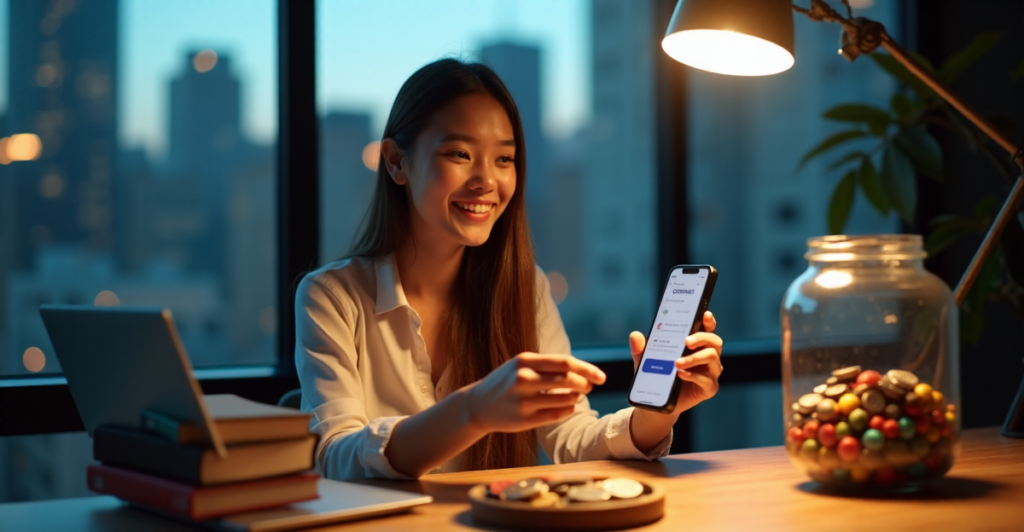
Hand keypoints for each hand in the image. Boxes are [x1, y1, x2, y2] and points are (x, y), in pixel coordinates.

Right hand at [463, 353, 606, 432]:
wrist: (478, 405)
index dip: (587, 369)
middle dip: (585, 384)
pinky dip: (568, 410)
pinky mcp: (523, 420)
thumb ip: (548, 366)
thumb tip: (582, 370)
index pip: (565, 363)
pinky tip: (567, 406)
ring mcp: (523, 401)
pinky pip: (556, 415)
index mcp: (524, 361)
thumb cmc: (506, 382)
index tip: (601, 376)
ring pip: (564, 399)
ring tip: (576, 395)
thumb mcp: (521, 365)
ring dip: (576, 397)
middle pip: (568, 380)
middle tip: (591, 386)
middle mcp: (523, 379)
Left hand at [630, 311, 722, 413]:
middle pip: (715, 341)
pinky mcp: (709, 388)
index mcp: (697, 346)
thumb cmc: (658, 376)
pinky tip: (680, 374)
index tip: (705, 315)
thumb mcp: (646, 361)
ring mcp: (711, 373)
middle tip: (686, 341)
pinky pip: (707, 380)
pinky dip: (693, 376)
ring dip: (694, 358)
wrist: (658, 403)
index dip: (709, 321)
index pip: (708, 330)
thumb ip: (641, 348)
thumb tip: (635, 335)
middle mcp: (708, 357)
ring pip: (713, 358)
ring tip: (677, 363)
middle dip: (702, 337)